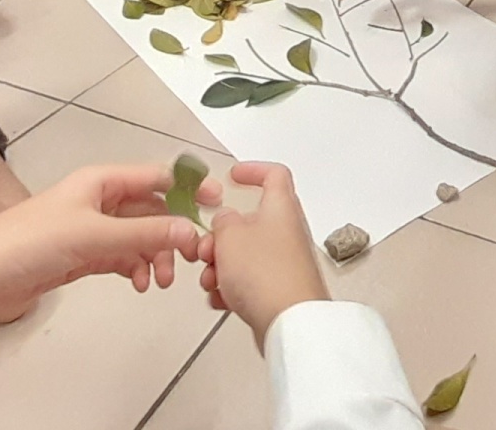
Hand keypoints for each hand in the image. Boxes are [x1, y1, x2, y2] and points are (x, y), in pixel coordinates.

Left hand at [0, 164, 221, 331]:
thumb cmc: (30, 243)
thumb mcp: (92, 236)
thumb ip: (144, 236)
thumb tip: (194, 232)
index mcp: (101, 181)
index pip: (158, 175)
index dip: (190, 186)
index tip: (219, 206)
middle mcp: (99, 200)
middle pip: (153, 209)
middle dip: (174, 232)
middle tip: (195, 260)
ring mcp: (91, 229)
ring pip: (140, 237)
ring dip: (156, 255)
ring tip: (162, 282)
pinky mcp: (82, 256)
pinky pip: (123, 257)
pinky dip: (137, 268)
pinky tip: (140, 284)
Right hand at [194, 162, 330, 350]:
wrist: (289, 323)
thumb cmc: (264, 273)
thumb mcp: (230, 236)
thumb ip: (222, 221)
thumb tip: (227, 220)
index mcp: (281, 208)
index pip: (275, 175)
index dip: (253, 171)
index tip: (232, 177)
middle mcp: (287, 232)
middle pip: (250, 222)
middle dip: (221, 237)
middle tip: (206, 251)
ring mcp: (285, 263)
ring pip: (245, 255)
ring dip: (221, 266)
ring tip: (211, 281)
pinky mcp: (280, 290)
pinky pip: (249, 282)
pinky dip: (232, 289)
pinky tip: (222, 301)